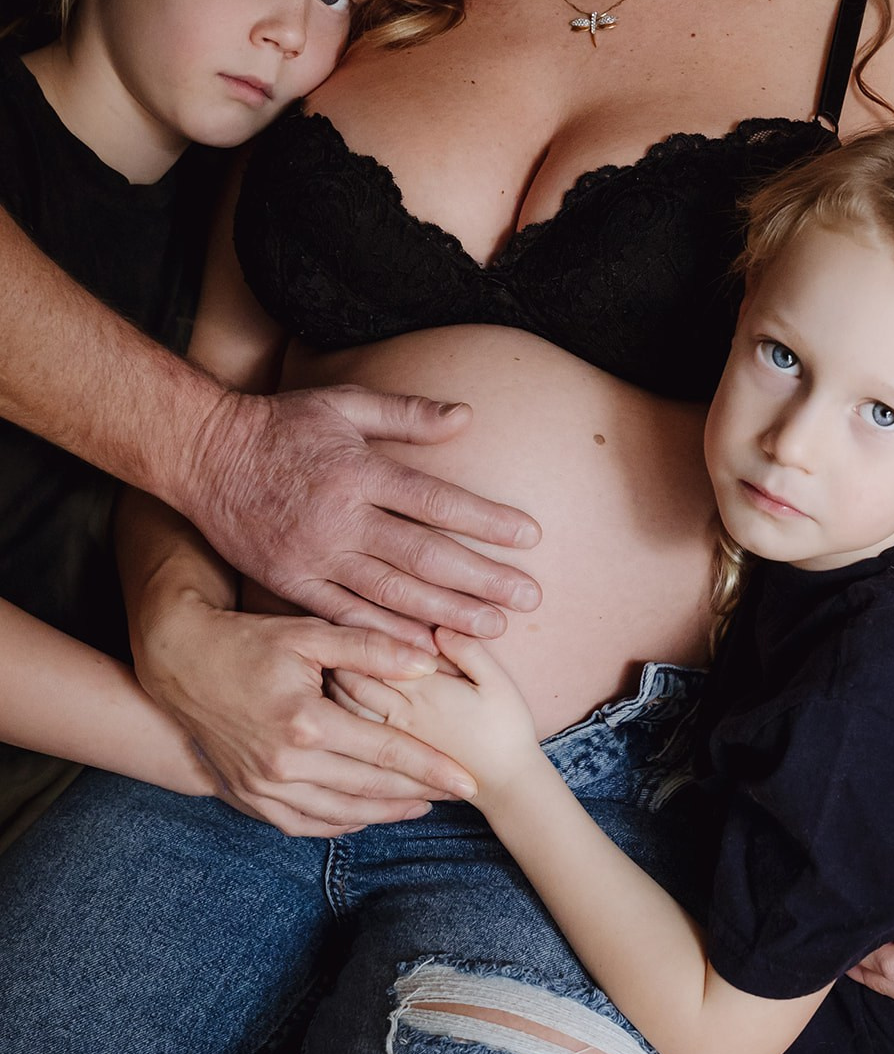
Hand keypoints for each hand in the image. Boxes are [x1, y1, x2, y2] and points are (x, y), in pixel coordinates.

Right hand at [133, 593, 479, 835]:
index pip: (386, 751)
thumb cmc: (246, 640)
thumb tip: (426, 660)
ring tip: (419, 806)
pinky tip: (363, 815)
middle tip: (456, 796)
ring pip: (338, 813)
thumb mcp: (309, 633)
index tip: (469, 781)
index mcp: (306, 723)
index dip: (432, 768)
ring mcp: (262, 786)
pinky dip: (337, 823)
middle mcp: (284, 764)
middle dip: (418, 794)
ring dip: (383, 813)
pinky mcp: (244, 795)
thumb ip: (369, 647)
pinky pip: (301, 824)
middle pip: (369, 788)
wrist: (177, 662)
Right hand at [185, 385, 541, 641]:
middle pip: (424, 555)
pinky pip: (345, 615)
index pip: (437, 501)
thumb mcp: (342, 404)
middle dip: (481, 579)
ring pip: (391, 592)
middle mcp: (340, 517)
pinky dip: (385, 634)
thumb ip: (405, 413)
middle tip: (528, 599)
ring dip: (446, 613)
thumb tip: (466, 416)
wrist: (202, 455)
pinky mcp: (290, 582)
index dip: (487, 521)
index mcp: (358, 471)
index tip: (530, 537)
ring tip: (493, 629)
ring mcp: (314, 555)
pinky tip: (425, 649)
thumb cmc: (280, 424)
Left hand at [328, 628, 541, 802]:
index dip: (357, 634)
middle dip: (337, 656)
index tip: (348, 615)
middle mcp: (402, 711)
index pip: (376, 654)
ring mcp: (395, 734)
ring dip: (335, 685)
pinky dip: (341, 712)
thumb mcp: (497, 682)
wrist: (506, 783)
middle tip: (330, 637)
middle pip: (353, 678)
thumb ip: (468, 651)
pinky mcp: (395, 752)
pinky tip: (338, 701)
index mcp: (425, 689)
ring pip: (349, 705)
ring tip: (330, 664)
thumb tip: (438, 626)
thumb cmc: (506, 727)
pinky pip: (355, 731)